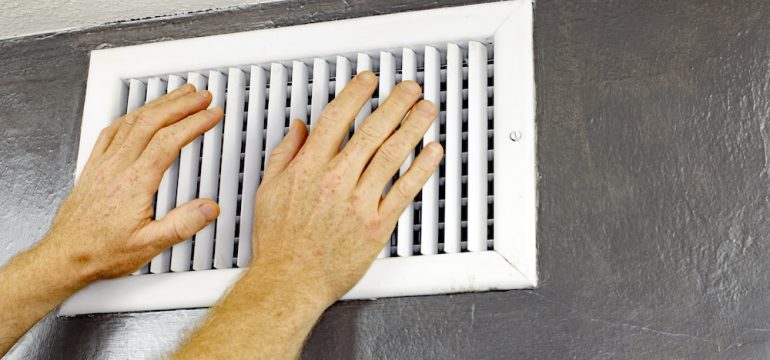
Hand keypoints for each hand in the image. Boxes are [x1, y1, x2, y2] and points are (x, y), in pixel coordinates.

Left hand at [43, 84, 222, 284]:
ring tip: (179, 95)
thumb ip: (182, 225)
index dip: (194, 123)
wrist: (65, 256)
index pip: (169, 141)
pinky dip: (131, 115)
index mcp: (135, 183)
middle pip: (152, 122)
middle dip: (181, 104)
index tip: (211, 114)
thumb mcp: (149, 246)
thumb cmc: (102, 252)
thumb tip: (209, 208)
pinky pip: (111, 130)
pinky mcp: (93, 166)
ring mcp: (103, 164)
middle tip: (201, 97)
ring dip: (159, 104)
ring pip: (132, 121)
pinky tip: (139, 113)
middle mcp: (117, 167)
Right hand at [250, 71, 442, 305]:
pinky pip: (403, 190)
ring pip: (390, 155)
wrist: (289, 282)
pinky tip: (431, 152)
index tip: (368, 82)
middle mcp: (335, 181)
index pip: (336, 119)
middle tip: (409, 89)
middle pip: (370, 131)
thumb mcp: (268, 190)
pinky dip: (420, 168)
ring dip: (412, 127)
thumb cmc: (280, 243)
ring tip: (426, 110)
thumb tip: (298, 129)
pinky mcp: (375, 225)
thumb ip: (285, 154)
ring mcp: (357, 202)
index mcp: (308, 168)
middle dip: (394, 104)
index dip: (355, 95)